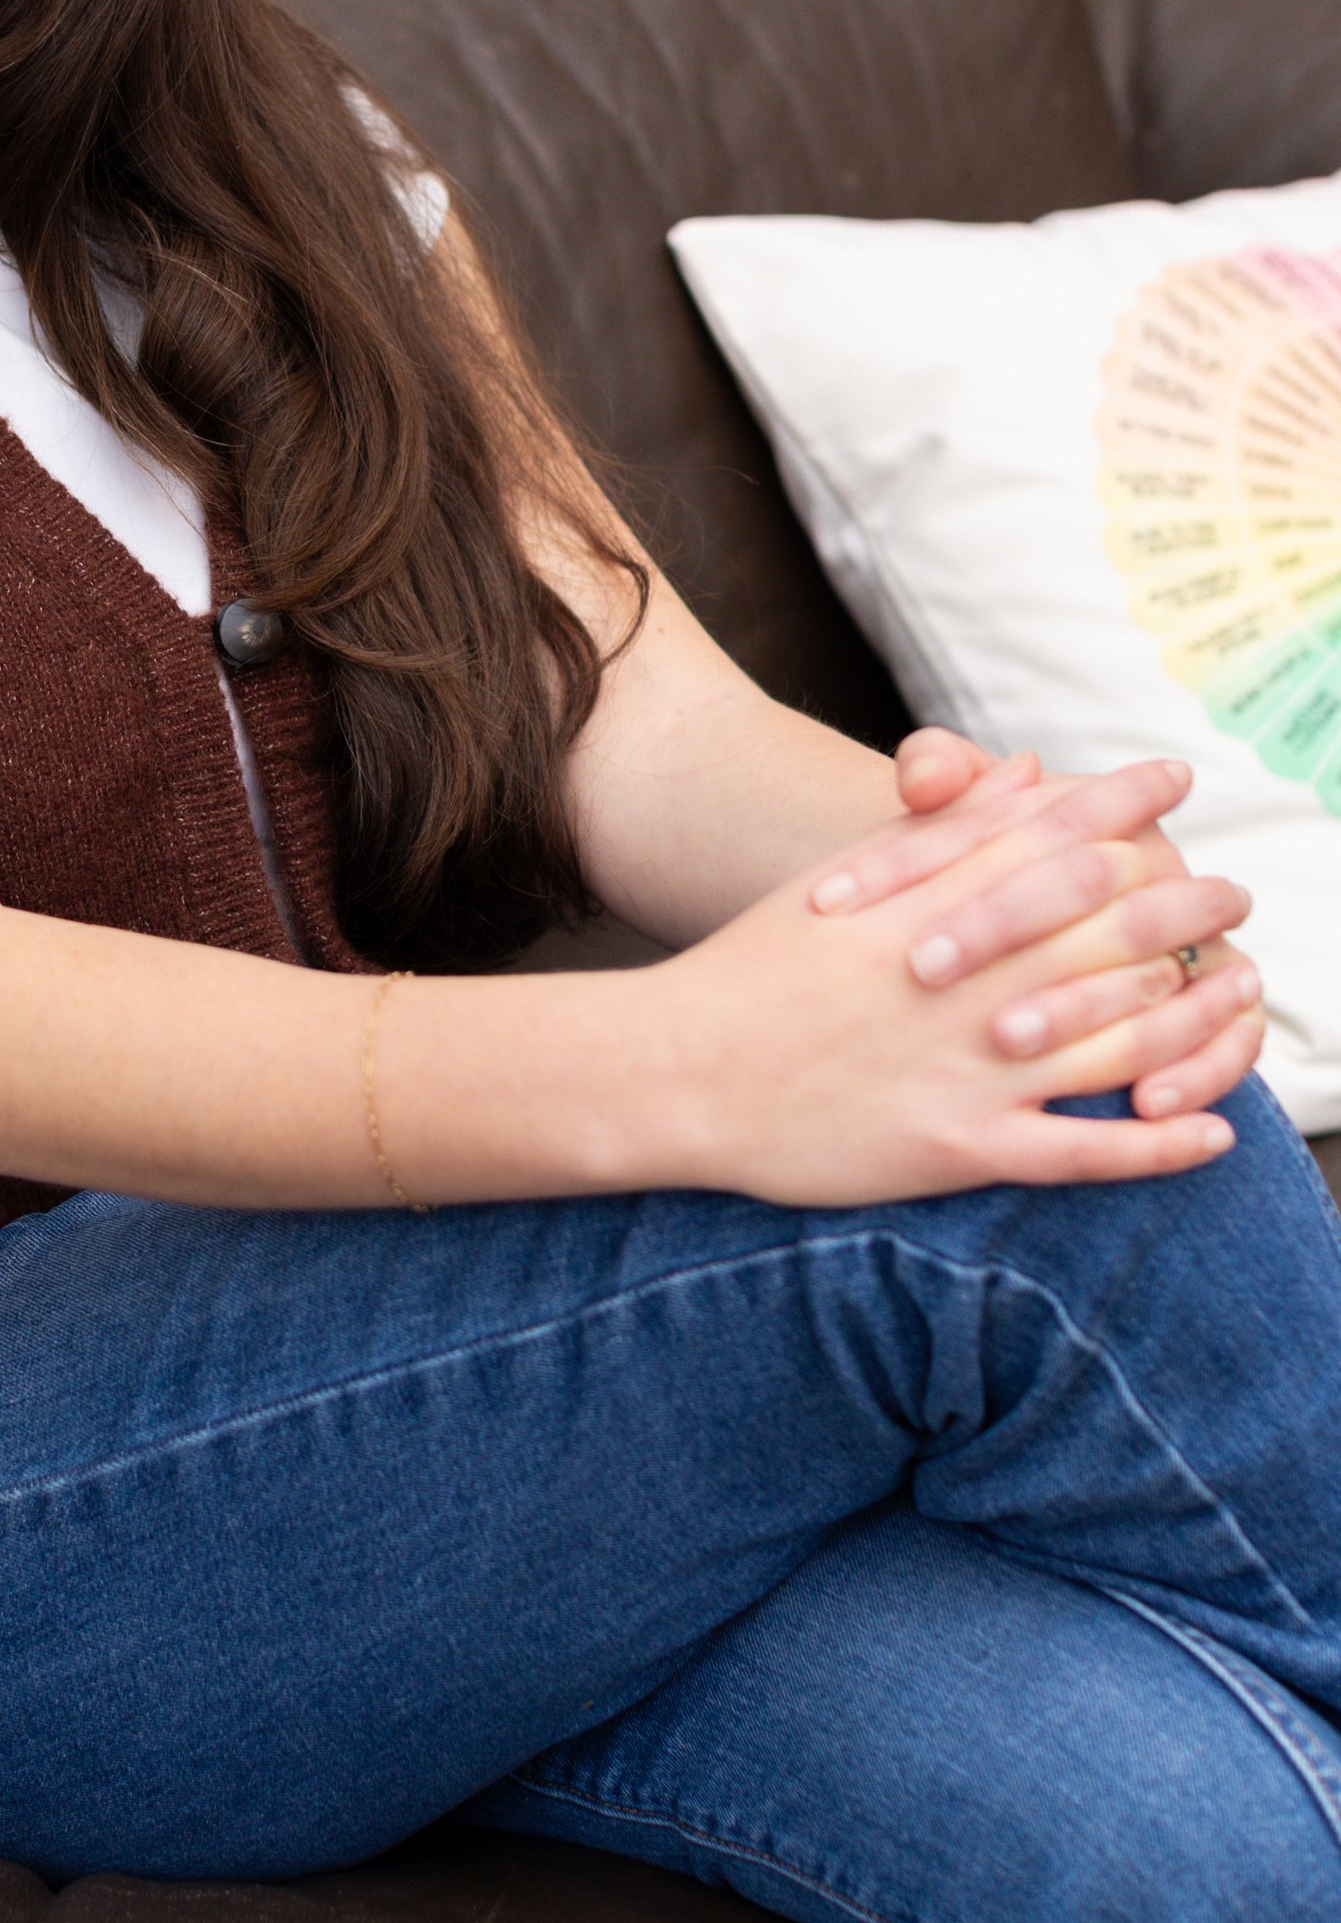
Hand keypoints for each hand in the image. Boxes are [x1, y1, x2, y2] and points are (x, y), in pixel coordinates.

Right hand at [660, 786, 1260, 1202]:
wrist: (677, 1070)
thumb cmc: (752, 969)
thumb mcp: (842, 880)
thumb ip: (942, 829)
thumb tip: (1025, 771)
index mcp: (934, 906)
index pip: (1054, 834)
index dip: (1125, 801)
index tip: (1176, 777)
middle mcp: (967, 980)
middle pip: (1111, 930)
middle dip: (1187, 903)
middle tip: (1234, 888)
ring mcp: (969, 1067)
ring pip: (1117, 1035)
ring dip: (1197, 1015)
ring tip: (1245, 994)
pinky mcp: (958, 1147)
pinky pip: (1082, 1151)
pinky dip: (1157, 1144)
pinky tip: (1213, 1135)